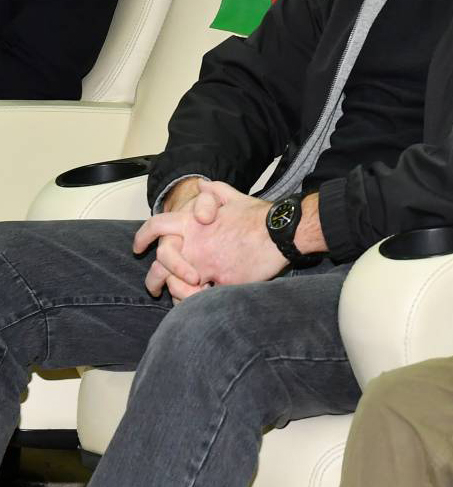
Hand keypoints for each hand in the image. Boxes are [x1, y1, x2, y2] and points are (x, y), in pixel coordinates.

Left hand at [135, 181, 288, 292]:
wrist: (281, 231)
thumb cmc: (258, 216)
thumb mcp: (233, 197)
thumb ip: (214, 192)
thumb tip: (201, 185)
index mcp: (191, 224)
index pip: (156, 227)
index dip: (142, 237)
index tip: (137, 248)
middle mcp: (193, 246)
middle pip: (159, 267)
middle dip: (154, 280)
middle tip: (155, 287)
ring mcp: (206, 266)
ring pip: (178, 287)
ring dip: (177, 293)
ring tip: (182, 297)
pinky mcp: (223, 282)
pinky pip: (202, 297)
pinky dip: (200, 301)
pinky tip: (203, 300)